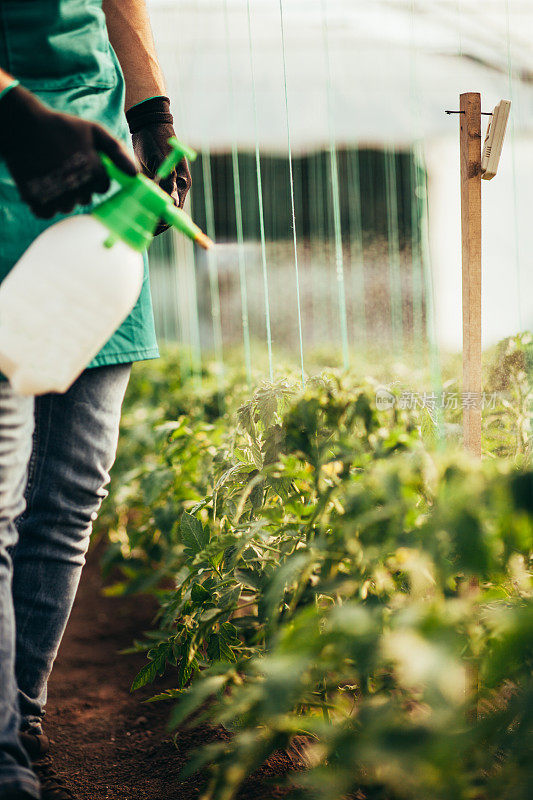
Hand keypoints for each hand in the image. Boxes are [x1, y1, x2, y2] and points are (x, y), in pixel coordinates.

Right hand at [0, 84, 136, 217]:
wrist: (22, 125)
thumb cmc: (61, 127)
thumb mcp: (94, 131)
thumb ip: (117, 151)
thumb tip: (135, 174)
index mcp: (94, 172)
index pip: (102, 187)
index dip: (93, 175)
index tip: (82, 162)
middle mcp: (78, 188)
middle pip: (85, 199)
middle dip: (78, 186)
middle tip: (64, 166)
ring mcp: (56, 196)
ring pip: (67, 207)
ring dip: (62, 195)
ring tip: (51, 173)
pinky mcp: (37, 200)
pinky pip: (48, 213)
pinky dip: (45, 202)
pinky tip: (41, 183)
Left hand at [126, 96, 191, 234]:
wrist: (148, 125)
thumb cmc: (156, 138)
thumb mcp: (161, 157)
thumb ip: (167, 178)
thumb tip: (171, 201)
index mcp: (181, 182)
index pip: (176, 209)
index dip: (166, 220)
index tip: (154, 227)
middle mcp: (175, 187)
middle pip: (169, 212)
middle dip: (157, 222)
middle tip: (143, 229)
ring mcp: (165, 186)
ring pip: (159, 208)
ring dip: (150, 216)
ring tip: (137, 223)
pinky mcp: (154, 183)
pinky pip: (151, 200)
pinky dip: (144, 206)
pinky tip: (133, 210)